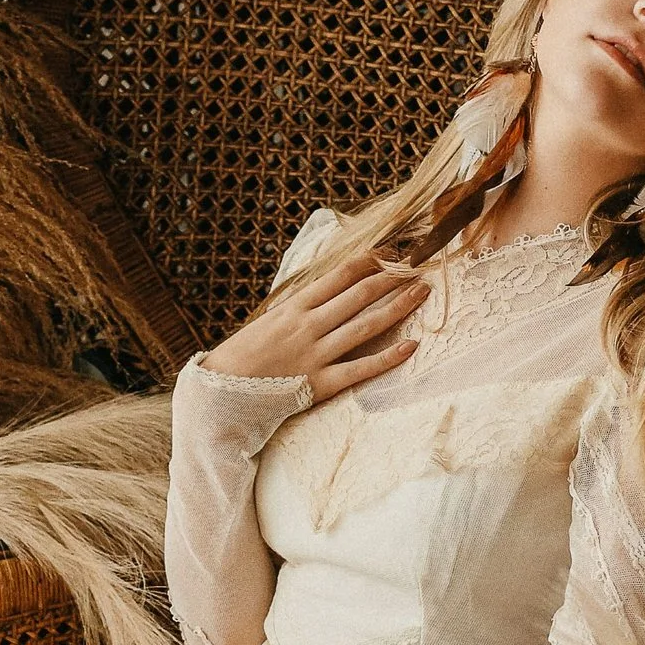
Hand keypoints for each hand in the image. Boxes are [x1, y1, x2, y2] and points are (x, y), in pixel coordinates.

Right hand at [202, 246, 429, 398]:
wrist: (222, 392)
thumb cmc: (245, 355)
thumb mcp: (271, 319)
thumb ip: (302, 307)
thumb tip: (331, 290)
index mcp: (296, 306)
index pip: (341, 275)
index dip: (371, 260)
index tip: (392, 252)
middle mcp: (309, 325)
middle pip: (360, 295)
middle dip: (392, 278)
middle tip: (419, 266)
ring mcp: (316, 354)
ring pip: (366, 326)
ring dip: (397, 307)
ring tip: (421, 293)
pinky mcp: (320, 383)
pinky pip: (361, 369)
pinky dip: (387, 358)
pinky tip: (410, 346)